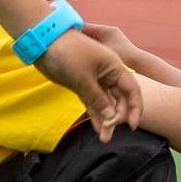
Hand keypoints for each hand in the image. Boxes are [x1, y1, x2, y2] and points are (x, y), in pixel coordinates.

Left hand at [37, 26, 144, 140]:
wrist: (45, 42)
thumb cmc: (68, 54)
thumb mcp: (84, 78)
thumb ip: (98, 99)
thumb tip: (111, 117)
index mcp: (114, 67)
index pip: (132, 90)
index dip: (135, 108)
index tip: (132, 126)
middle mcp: (108, 74)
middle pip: (119, 99)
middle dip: (117, 118)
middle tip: (109, 136)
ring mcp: (95, 80)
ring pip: (105, 103)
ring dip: (105, 119)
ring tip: (104, 139)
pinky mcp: (82, 85)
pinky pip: (92, 102)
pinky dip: (95, 114)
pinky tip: (97, 128)